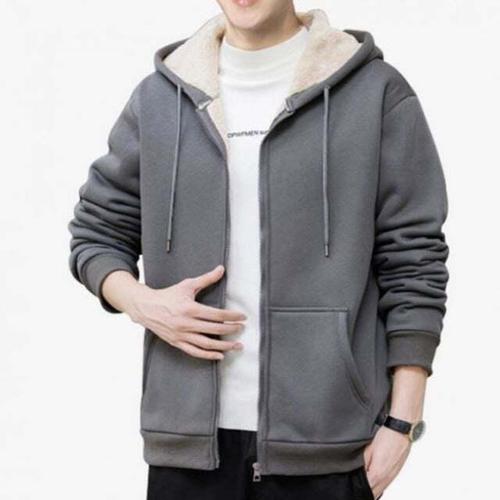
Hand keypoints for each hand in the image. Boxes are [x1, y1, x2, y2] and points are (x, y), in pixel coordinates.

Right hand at [105, 265, 246, 359]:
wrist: (146, 307)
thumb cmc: (168, 295)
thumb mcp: (187, 285)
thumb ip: (206, 279)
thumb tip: (221, 269)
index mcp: (190, 309)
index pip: (217, 315)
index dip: (232, 316)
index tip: (242, 317)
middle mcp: (187, 324)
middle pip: (215, 330)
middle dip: (231, 330)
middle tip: (241, 328)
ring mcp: (182, 335)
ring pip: (207, 344)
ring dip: (224, 346)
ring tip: (237, 345)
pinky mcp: (177, 343)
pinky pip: (195, 352)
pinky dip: (208, 355)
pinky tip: (220, 355)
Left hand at [363, 425, 410, 498]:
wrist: (401, 430)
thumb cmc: (386, 437)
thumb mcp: (368, 449)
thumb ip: (362, 464)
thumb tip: (356, 473)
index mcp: (378, 474)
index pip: (366, 490)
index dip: (358, 488)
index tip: (353, 486)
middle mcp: (387, 478)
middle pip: (374, 492)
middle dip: (365, 490)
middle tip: (358, 483)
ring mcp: (393, 476)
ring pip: (380, 489)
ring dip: (372, 487)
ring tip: (365, 480)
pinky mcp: (396, 471)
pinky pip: (386, 483)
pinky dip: (379, 483)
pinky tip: (374, 476)